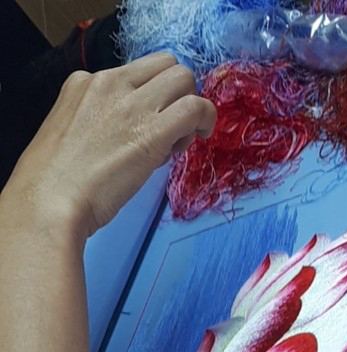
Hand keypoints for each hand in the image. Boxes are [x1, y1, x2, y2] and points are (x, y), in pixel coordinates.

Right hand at [5, 53, 215, 237]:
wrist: (50, 202)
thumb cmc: (58, 184)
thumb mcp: (73, 134)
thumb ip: (102, 125)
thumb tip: (133, 137)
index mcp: (86, 82)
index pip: (137, 72)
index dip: (152, 96)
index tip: (149, 124)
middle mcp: (110, 84)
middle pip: (166, 66)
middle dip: (177, 94)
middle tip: (172, 130)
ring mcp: (132, 105)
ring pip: (184, 79)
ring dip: (192, 106)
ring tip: (179, 140)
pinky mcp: (152, 131)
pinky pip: (195, 107)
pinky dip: (206, 118)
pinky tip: (201, 136)